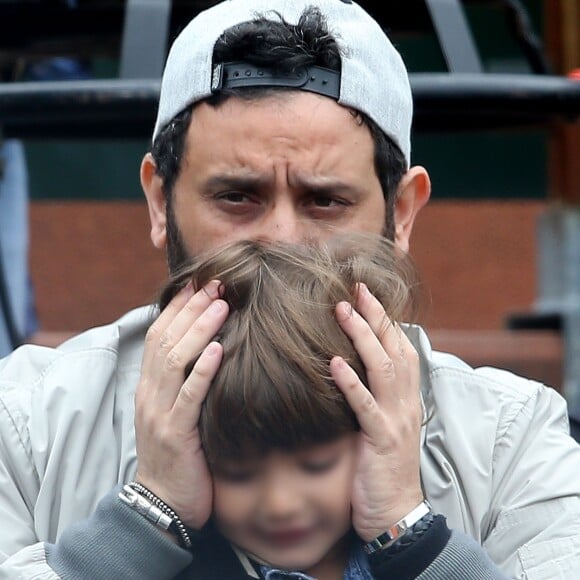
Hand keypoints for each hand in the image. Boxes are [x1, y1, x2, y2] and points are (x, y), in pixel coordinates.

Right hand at [134, 280, 227, 529]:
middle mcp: (149, 394)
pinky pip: (190, 396)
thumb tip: (206, 347)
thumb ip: (182, 380)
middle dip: (191, 308)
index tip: (199, 283)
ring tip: (221, 304)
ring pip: (176, 360)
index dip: (178, 307)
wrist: (161, 503)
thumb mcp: (172, 411)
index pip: (159, 335)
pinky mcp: (177, 434)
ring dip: (199, 329)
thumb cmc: (176, 453)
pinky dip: (203, 370)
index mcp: (149, 386)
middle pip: (167, 339)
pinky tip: (220, 349)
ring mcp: (160, 413)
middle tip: (216, 282)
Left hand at [330, 283, 423, 541]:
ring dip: (362, 337)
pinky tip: (334, 363)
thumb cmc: (385, 467)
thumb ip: (378, 395)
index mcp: (407, 398)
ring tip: (342, 311)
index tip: (366, 294)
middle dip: (376, 316)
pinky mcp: (381, 441)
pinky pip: (366, 407)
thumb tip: (355, 367)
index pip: (401, 349)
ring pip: (382, 369)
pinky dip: (351, 383)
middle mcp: (406, 403)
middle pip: (394, 349)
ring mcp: (396, 421)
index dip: (386, 320)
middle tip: (355, 288)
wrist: (397, 513)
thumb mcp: (386, 424)